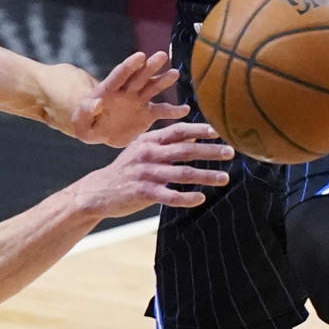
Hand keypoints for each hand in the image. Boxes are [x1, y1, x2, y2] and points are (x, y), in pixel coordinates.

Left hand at [72, 50, 189, 145]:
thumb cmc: (86, 126)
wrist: (100, 133)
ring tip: (175, 73)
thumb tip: (96, 103)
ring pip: (153, 87)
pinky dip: (173, 110)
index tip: (140, 56)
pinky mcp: (147, 113)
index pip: (119, 75)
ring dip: (164, 80)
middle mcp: (126, 91)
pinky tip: (185, 109)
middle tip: (161, 55)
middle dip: (150, 66)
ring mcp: (138, 100)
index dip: (129, 66)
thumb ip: (86, 113)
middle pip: (139, 76)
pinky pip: (162, 110)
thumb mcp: (81, 123)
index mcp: (109, 90)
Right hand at [79, 123, 232, 217]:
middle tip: (230, 152)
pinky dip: (186, 197)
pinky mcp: (141, 192)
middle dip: (210, 151)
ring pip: (181, 173)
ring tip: (224, 178)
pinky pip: (168, 195)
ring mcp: (145, 173)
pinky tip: (200, 198)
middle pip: (185, 150)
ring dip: (206, 175)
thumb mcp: (142, 149)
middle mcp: (148, 154)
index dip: (200, 130)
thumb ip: (166, 142)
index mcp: (149, 140)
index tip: (219, 131)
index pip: (178, 131)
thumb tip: (195, 134)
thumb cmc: (126, 169)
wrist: (98, 191)